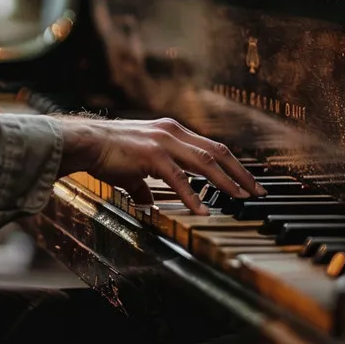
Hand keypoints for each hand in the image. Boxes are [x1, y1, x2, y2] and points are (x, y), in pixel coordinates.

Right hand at [57, 116, 265, 214]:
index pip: (212, 147)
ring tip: (241, 199)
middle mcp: (173, 132)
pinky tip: (203, 212)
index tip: (247, 181)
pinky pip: (179, 178)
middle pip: (218, 152)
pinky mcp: (151, 155)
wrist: (86, 142)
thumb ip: (145, 184)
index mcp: (172, 132)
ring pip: (205, 162)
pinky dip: (193, 196)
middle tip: (257, 192)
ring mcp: (164, 142)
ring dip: (227, 182)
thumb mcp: (134, 168)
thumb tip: (150, 202)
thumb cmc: (108, 152)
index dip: (233, 164)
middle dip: (241, 173)